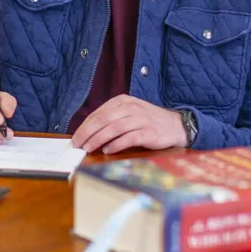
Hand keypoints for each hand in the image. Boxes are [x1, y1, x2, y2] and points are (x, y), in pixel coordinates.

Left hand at [71, 95, 187, 154]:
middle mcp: (131, 107)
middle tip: (77, 145)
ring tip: (88, 148)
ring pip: (113, 128)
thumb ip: (111, 120)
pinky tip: (108, 150)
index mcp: (123, 101)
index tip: (75, 138)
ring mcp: (140, 119)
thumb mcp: (129, 113)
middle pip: (103, 119)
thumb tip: (88, 134)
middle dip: (87, 133)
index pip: (98, 113)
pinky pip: (128, 138)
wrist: (176, 125)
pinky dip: (116, 144)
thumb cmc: (148, 121)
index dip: (84, 126)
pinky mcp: (149, 132)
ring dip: (98, 139)